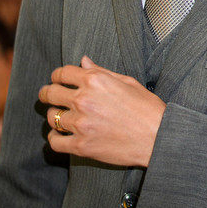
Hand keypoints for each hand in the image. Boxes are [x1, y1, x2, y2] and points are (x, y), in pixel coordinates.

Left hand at [39, 56, 165, 166]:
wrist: (159, 137)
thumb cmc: (147, 108)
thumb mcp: (127, 83)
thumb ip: (101, 72)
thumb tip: (83, 62)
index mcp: (95, 81)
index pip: (62, 73)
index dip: (57, 77)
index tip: (57, 81)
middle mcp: (84, 100)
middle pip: (50, 93)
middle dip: (47, 94)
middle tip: (48, 97)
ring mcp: (81, 124)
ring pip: (51, 117)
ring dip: (54, 116)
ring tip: (60, 118)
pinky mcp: (82, 146)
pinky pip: (55, 141)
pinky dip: (55, 138)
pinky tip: (60, 135)